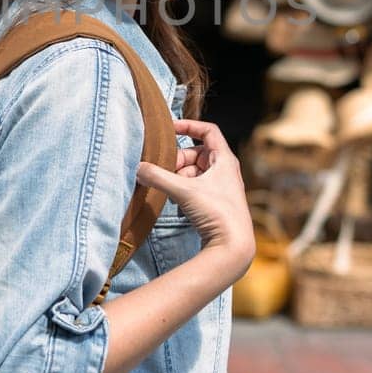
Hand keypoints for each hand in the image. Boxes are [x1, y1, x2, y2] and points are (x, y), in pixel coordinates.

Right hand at [136, 119, 254, 277]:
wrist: (233, 246)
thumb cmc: (217, 213)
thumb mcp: (183, 191)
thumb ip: (158, 177)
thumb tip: (138, 168)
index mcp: (224, 159)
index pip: (208, 130)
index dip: (189, 126)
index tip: (170, 129)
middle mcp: (225, 170)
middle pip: (197, 153)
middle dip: (177, 160)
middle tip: (164, 170)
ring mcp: (221, 186)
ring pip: (195, 171)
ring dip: (179, 176)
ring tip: (170, 188)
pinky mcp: (216, 202)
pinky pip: (196, 186)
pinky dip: (184, 189)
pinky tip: (177, 202)